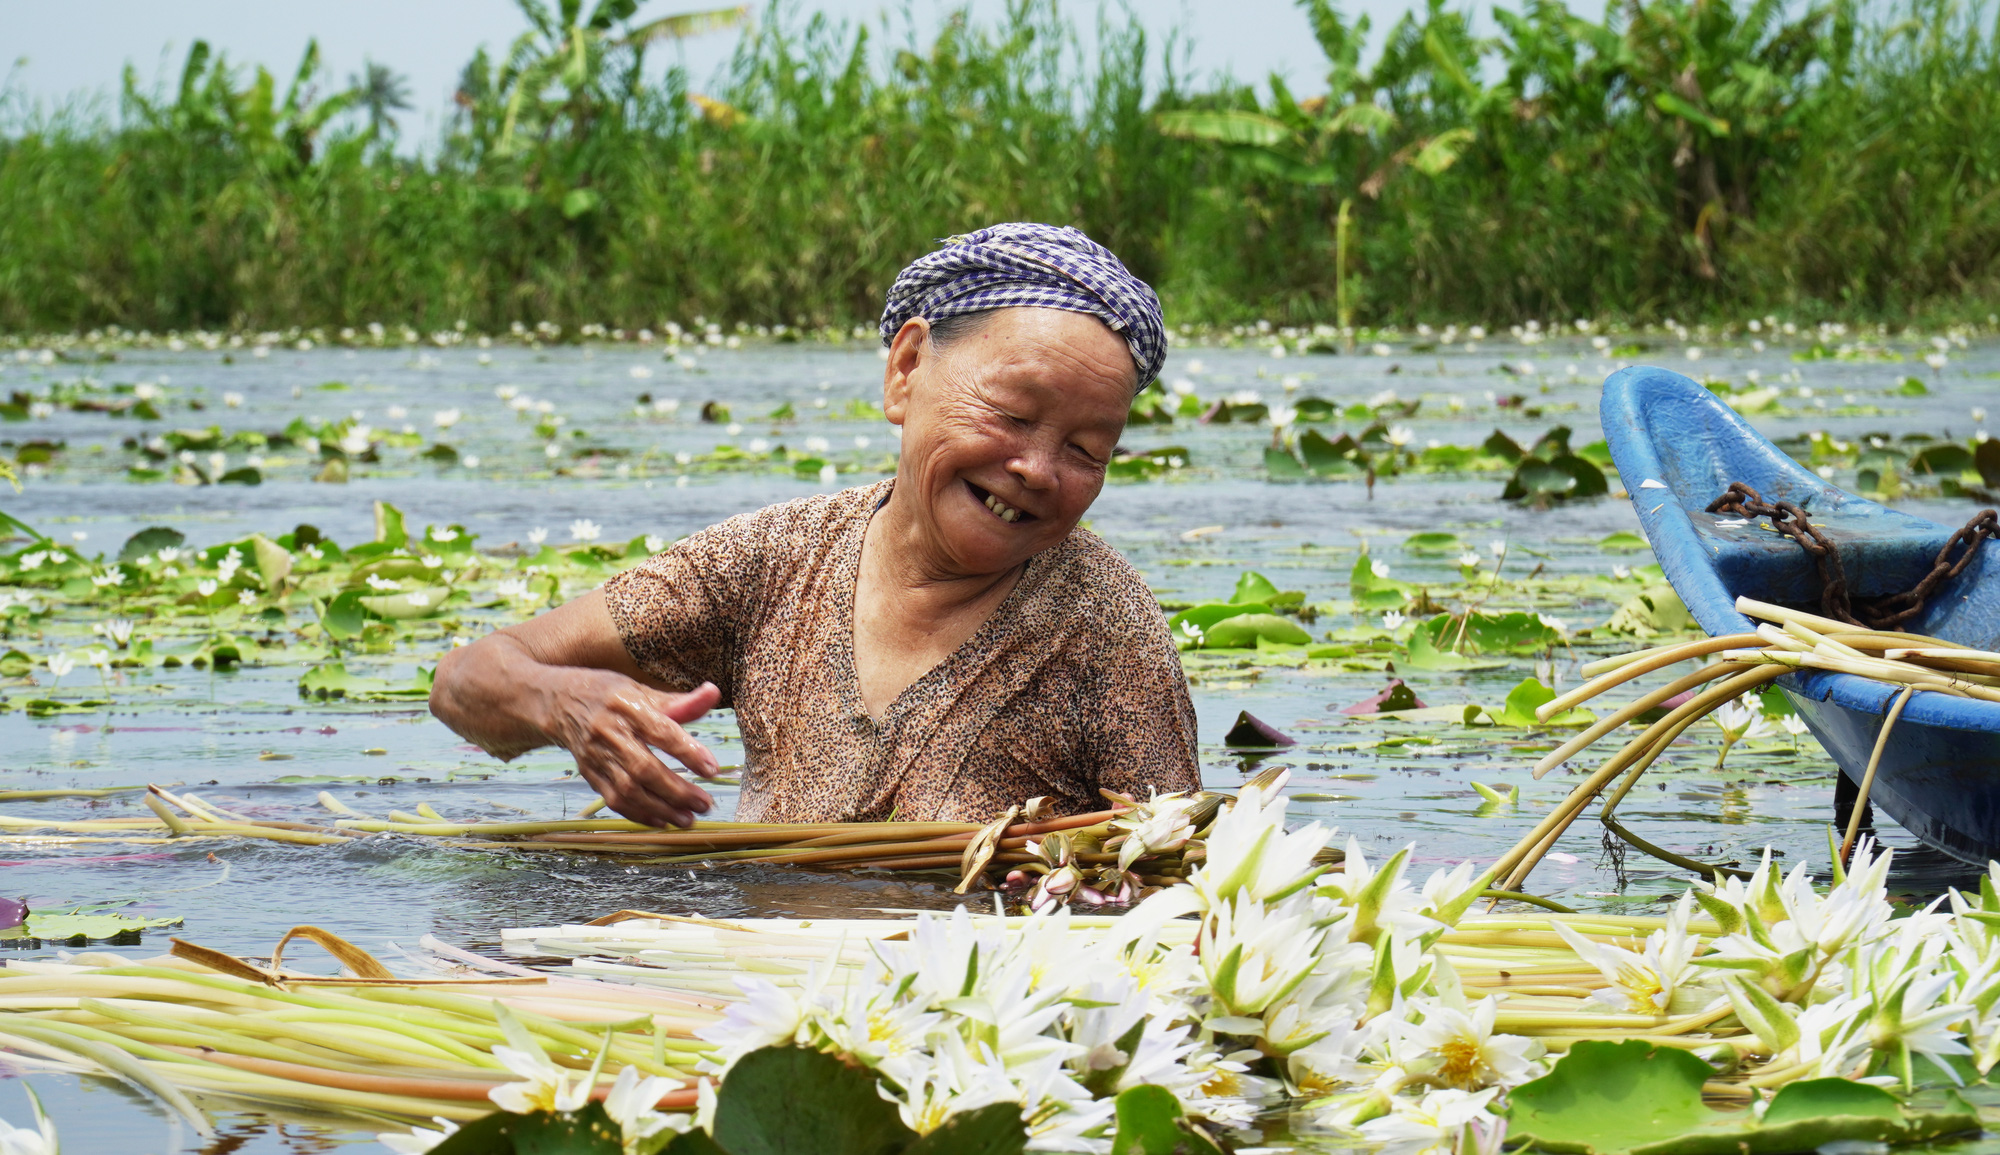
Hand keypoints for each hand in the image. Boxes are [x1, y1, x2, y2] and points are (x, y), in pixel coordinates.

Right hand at [540, 672, 722, 827]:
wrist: (558, 703)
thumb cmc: (610, 695)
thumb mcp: (642, 690)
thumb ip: (679, 700)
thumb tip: (713, 693)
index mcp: (627, 706)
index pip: (661, 731)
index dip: (687, 752)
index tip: (712, 769)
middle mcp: (609, 733)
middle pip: (644, 768)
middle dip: (677, 791)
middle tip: (705, 804)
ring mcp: (596, 756)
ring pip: (629, 790)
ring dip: (661, 809)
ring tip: (688, 819)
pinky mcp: (589, 774)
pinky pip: (614, 800)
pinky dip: (639, 814)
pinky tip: (662, 821)